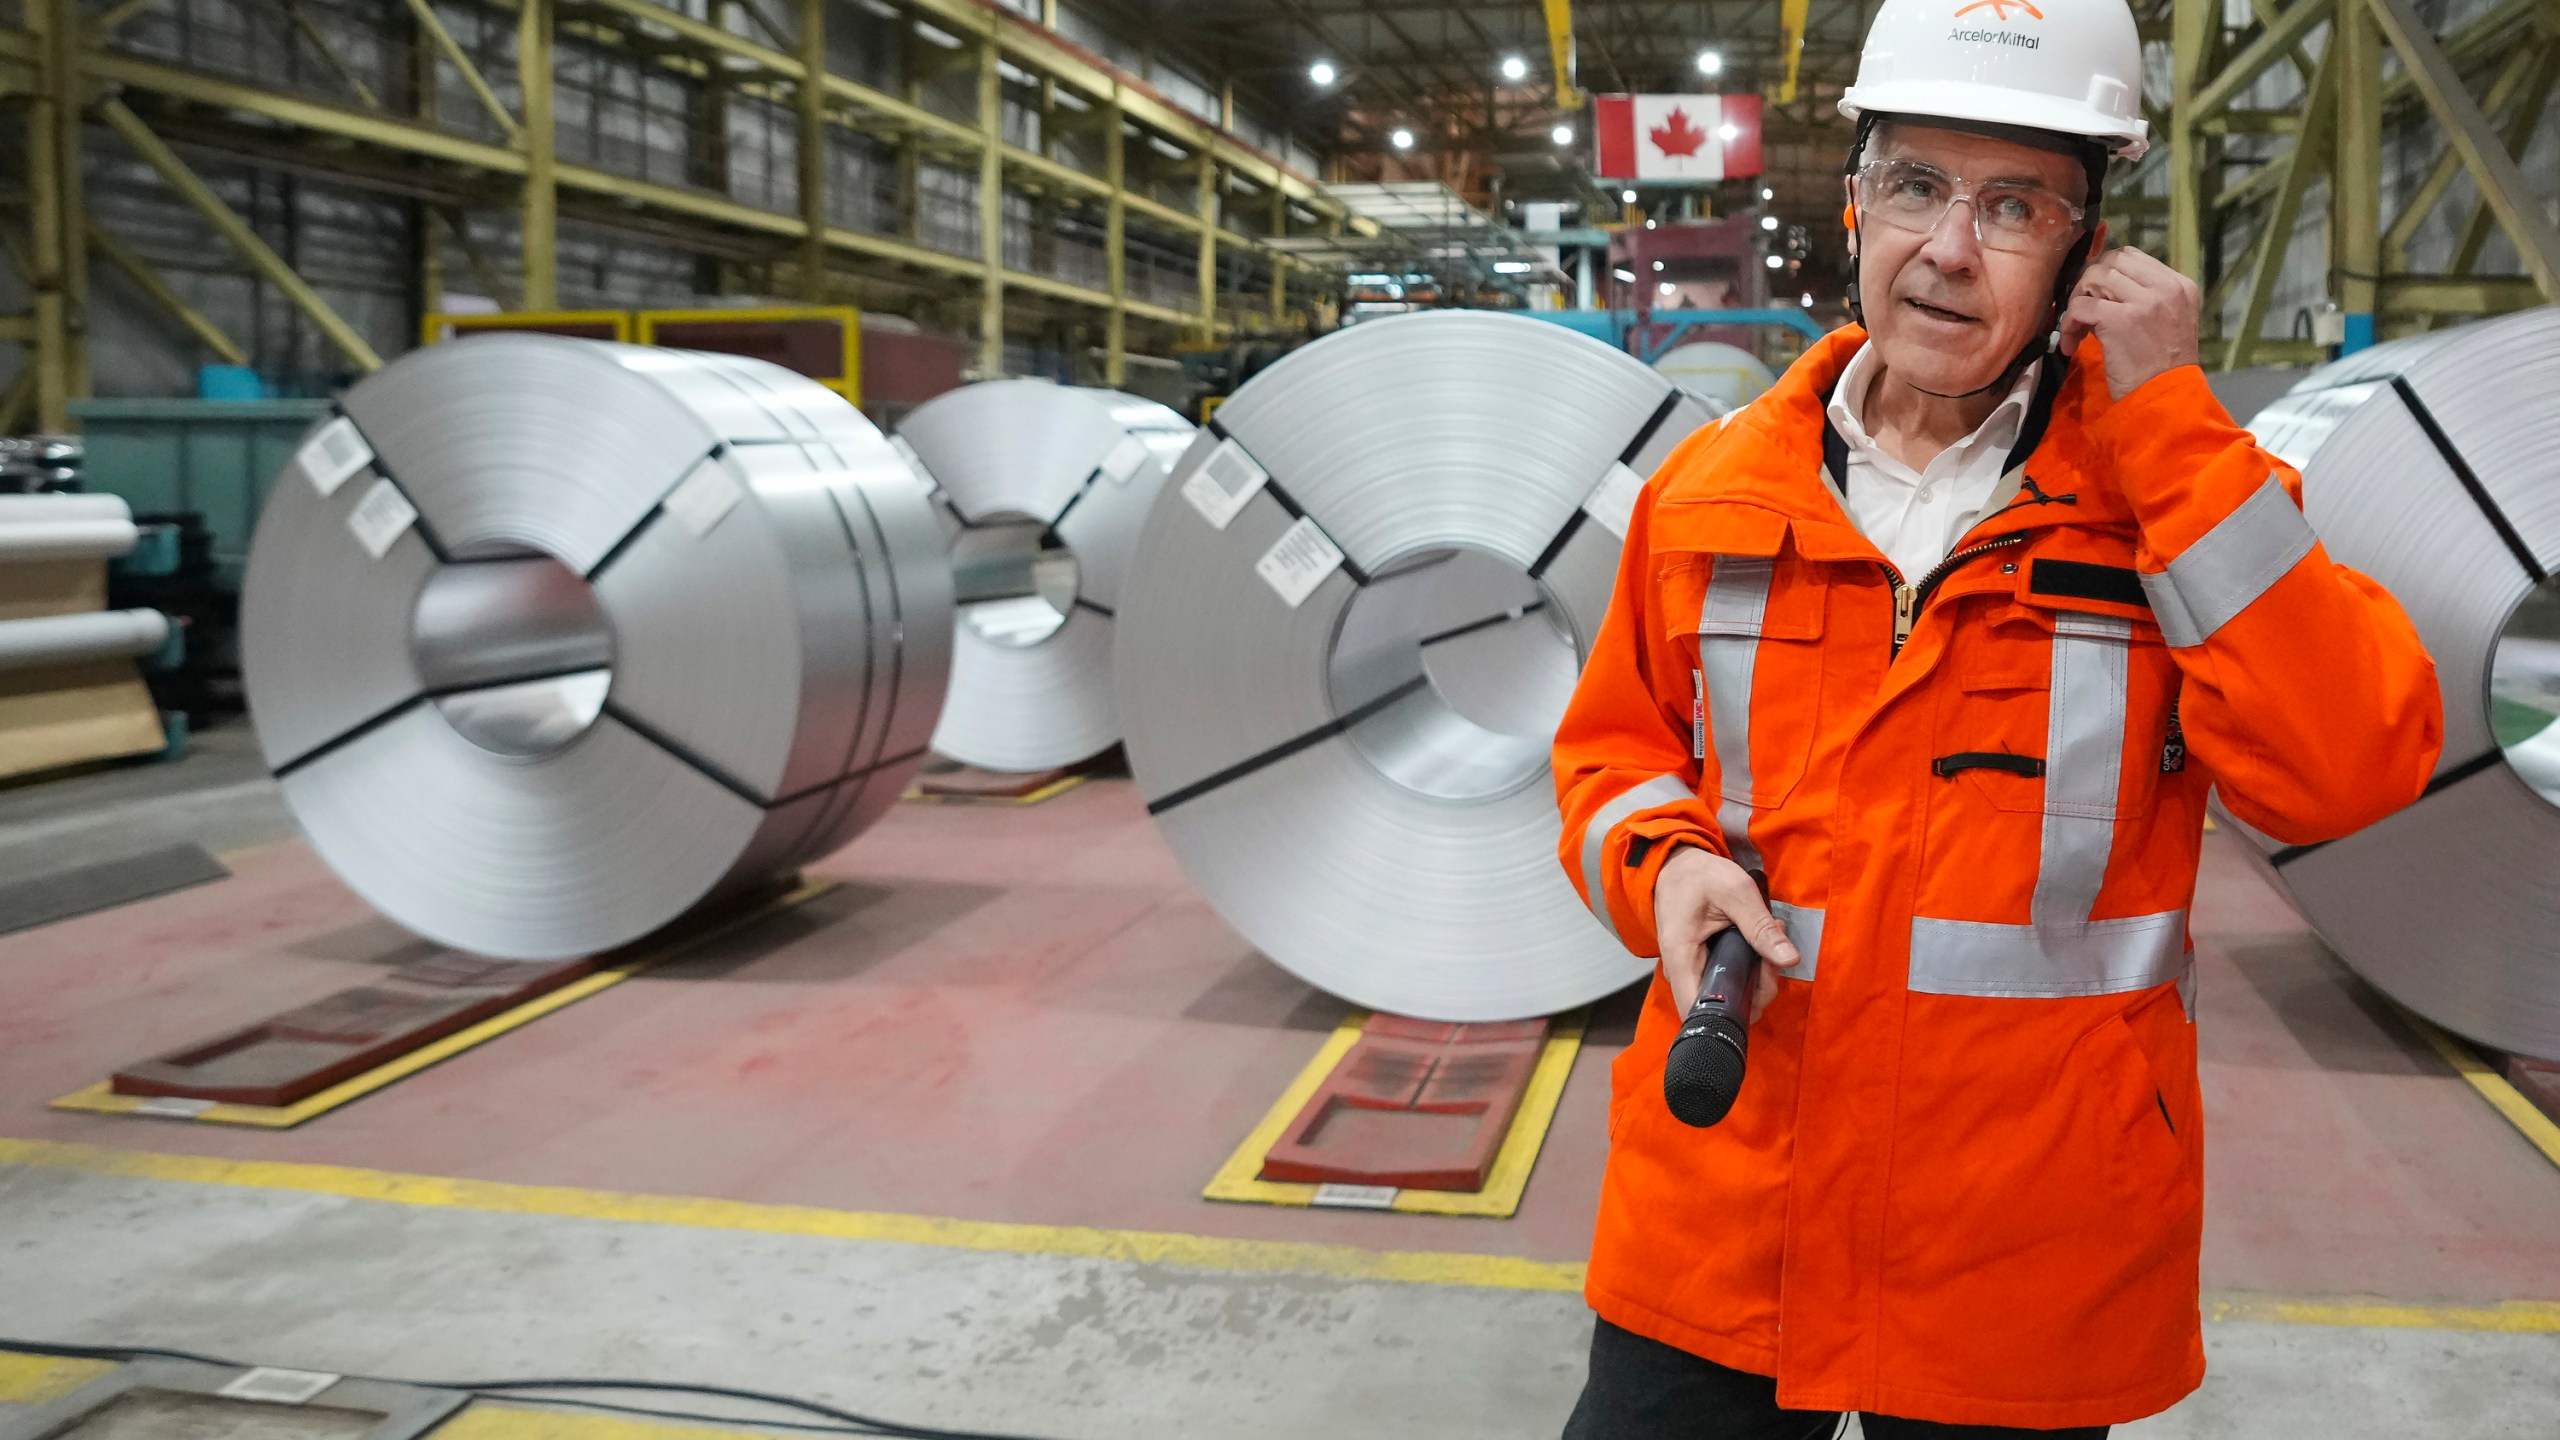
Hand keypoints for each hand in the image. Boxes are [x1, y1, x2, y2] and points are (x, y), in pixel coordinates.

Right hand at [1652, 845, 1801, 1023]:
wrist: (1677, 865)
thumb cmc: (1699, 875)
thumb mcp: (1735, 892)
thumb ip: (1760, 927)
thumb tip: (1790, 960)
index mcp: (1681, 959)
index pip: (1700, 1012)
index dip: (1736, 1010)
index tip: (1762, 977)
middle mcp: (1682, 974)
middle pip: (1721, 1008)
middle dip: (1757, 991)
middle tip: (1773, 956)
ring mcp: (1691, 972)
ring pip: (1727, 998)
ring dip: (1756, 981)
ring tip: (1769, 944)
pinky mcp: (1702, 967)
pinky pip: (1727, 983)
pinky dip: (1748, 972)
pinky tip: (1759, 947)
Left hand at [2058, 246, 2201, 401]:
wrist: (2165, 399)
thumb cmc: (2161, 368)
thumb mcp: (2165, 321)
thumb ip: (2143, 297)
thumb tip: (2100, 284)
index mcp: (2179, 284)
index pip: (2131, 256)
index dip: (2105, 271)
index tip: (2095, 296)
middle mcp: (2166, 287)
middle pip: (2111, 261)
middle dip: (2088, 283)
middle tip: (2083, 311)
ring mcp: (2145, 301)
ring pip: (2094, 277)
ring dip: (2077, 302)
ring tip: (2079, 330)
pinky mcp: (2121, 319)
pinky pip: (2081, 306)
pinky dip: (2070, 323)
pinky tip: (2072, 345)